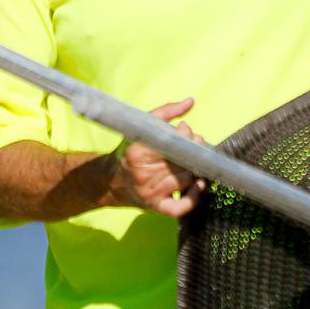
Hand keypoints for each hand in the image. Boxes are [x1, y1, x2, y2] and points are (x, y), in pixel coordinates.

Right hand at [109, 98, 206, 216]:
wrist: (110, 181)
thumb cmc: (130, 151)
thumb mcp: (141, 128)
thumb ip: (166, 112)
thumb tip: (191, 101)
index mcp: (138, 153)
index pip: (171, 144)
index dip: (187, 137)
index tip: (188, 132)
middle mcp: (142, 174)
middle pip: (181, 163)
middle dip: (195, 153)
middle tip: (198, 145)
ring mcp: (148, 193)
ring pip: (184, 181)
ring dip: (196, 171)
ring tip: (196, 161)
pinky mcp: (155, 207)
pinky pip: (180, 207)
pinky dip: (194, 198)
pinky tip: (199, 186)